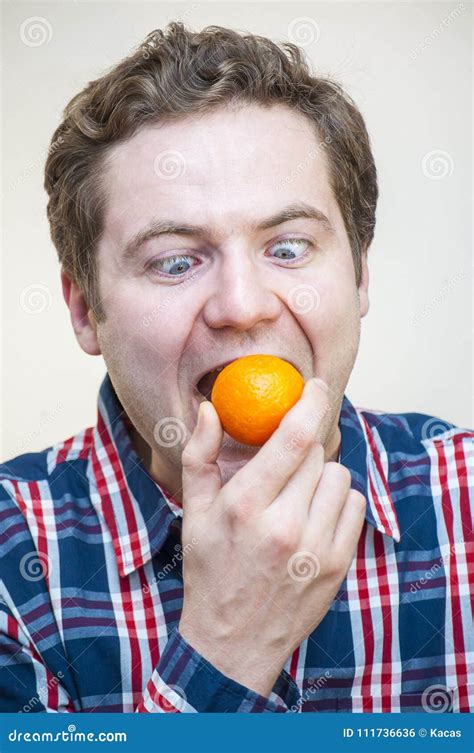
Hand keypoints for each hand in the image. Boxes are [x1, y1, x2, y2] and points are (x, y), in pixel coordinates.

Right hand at [178, 378, 365, 697]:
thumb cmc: (210, 569)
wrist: (233, 641)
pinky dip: (339, 502)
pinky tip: (314, 516)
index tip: (315, 385)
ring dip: (322, 476)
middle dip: (304, 449)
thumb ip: (200, 455)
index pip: (292, 439)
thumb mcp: (194, 512)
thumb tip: (209, 408)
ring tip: (298, 496)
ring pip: (340, 477)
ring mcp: (315, 547)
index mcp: (245, 506)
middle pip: (317, 454)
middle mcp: (284, 525)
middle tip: (287, 466)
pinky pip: (355, 505)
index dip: (310, 403)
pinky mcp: (337, 564)